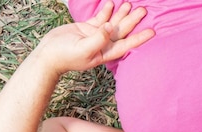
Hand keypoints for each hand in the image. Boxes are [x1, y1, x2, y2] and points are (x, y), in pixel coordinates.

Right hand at [35, 2, 153, 75]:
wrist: (48, 54)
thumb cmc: (66, 56)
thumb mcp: (84, 49)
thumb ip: (98, 39)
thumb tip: (109, 27)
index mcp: (106, 53)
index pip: (127, 44)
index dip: (140, 38)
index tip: (152, 32)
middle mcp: (104, 44)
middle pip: (122, 31)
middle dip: (133, 20)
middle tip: (143, 10)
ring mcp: (96, 35)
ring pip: (112, 23)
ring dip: (121, 14)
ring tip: (130, 4)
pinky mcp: (87, 28)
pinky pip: (100, 18)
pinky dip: (106, 11)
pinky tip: (112, 4)